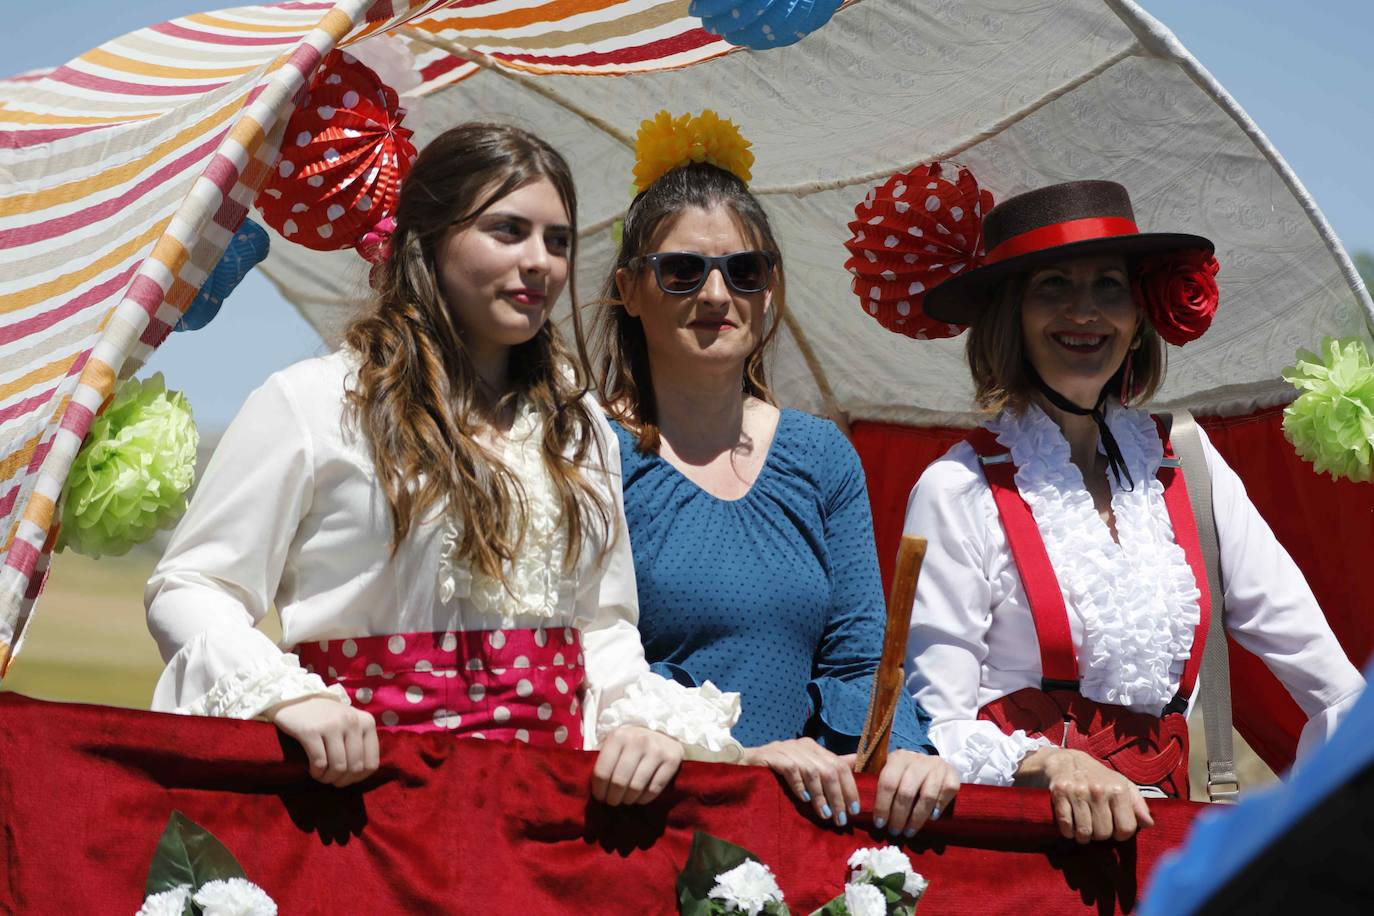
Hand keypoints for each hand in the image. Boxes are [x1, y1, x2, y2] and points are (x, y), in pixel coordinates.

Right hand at [266, 696, 378, 787]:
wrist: (296, 699)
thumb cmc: (326, 716)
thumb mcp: (351, 723)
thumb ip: (360, 742)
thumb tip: (363, 773)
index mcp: (367, 722)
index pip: (372, 763)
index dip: (359, 778)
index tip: (347, 778)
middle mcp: (352, 722)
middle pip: (355, 767)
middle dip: (342, 780)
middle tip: (332, 779)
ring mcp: (332, 725)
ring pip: (338, 767)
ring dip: (328, 778)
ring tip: (321, 775)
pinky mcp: (311, 731)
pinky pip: (319, 762)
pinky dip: (317, 772)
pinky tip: (313, 770)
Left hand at [592, 725, 683, 805]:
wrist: (663, 731)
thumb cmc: (632, 742)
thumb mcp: (615, 743)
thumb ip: (603, 760)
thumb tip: (590, 787)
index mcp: (618, 736)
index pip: (602, 772)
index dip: (599, 790)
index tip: (600, 797)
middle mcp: (638, 741)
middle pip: (618, 783)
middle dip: (613, 798)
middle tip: (613, 801)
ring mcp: (656, 750)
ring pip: (636, 788)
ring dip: (628, 800)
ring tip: (626, 800)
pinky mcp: (672, 760)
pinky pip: (654, 790)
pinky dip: (644, 799)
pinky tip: (640, 797)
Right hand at [741, 738, 857, 826]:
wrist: (742, 764)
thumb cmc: (776, 771)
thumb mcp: (806, 769)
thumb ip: (829, 767)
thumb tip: (856, 764)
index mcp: (814, 748)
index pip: (840, 765)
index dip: (850, 788)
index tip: (855, 810)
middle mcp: (803, 745)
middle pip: (829, 769)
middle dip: (838, 796)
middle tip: (841, 819)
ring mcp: (787, 749)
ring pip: (813, 772)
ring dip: (821, 797)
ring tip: (825, 815)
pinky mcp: (772, 755)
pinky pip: (791, 770)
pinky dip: (800, 786)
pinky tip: (804, 800)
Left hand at [873, 750, 959, 837]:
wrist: (934, 763)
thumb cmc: (906, 774)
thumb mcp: (890, 772)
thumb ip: (876, 785)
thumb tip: (858, 807)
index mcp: (898, 758)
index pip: (887, 782)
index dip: (882, 805)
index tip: (879, 824)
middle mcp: (917, 760)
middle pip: (906, 792)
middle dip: (898, 816)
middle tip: (895, 832)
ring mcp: (936, 766)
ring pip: (926, 796)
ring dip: (916, 818)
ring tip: (909, 832)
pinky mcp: (952, 775)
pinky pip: (946, 793)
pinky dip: (938, 807)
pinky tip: (931, 818)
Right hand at [1015, 747, 1153, 842]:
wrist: (1066, 761)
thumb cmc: (1098, 777)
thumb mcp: (1122, 785)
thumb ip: (1138, 805)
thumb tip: (1149, 824)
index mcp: (1118, 789)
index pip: (1126, 828)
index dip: (1121, 834)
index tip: (1115, 829)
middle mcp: (1099, 790)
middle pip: (1104, 833)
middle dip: (1100, 835)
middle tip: (1097, 826)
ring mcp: (1078, 792)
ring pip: (1084, 832)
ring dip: (1083, 836)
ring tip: (1083, 829)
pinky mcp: (1059, 794)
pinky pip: (1066, 825)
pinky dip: (1068, 831)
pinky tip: (1070, 826)